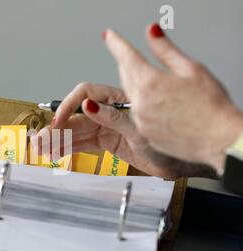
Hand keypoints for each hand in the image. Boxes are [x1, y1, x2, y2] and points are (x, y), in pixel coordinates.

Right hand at [31, 83, 214, 178]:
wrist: (184, 162)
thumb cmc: (172, 140)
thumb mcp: (141, 129)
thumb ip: (113, 118)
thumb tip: (88, 105)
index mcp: (119, 100)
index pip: (86, 94)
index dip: (70, 105)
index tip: (59, 120)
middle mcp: (110, 112)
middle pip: (76, 115)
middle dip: (57, 127)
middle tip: (40, 139)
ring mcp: (107, 128)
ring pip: (77, 131)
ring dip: (58, 139)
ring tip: (41, 148)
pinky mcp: (108, 143)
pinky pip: (84, 143)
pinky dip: (69, 147)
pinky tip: (55, 151)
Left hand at [103, 23, 242, 171]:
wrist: (219, 140)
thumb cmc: (211, 106)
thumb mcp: (191, 69)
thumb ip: (166, 50)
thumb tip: (152, 32)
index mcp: (150, 83)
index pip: (126, 57)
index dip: (117, 44)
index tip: (110, 36)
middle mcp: (140, 104)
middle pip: (125, 76)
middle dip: (127, 64)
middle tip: (131, 56)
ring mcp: (140, 121)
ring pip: (130, 96)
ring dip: (135, 85)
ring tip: (153, 82)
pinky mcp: (145, 135)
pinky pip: (136, 114)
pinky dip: (141, 105)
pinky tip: (157, 105)